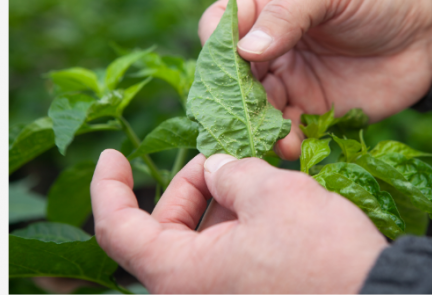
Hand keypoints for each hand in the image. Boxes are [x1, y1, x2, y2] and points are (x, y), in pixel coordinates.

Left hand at [91, 149, 386, 293]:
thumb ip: (231, 173)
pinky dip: (236, 228)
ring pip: (197, 245)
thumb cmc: (322, 258)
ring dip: (217, 204)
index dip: (109, 188)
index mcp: (177, 275)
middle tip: (221, 157)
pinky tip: (268, 203)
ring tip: (253, 175)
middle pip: (161, 231)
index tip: (113, 154)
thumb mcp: (271, 195)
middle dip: (187, 186)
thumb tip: (219, 170)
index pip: (116, 229)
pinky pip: (225, 261)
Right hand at [198, 0, 431, 158]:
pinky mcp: (310, 109)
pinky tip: (289, 145)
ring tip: (270, 135)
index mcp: (264, 4)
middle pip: (229, 73)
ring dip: (255, 123)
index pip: (219, 24)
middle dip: (232, 95)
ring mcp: (287, 78)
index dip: (217, 45)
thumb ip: (287, 13)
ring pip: (253, 105)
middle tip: (241, 113)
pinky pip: (285, 129)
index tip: (233, 63)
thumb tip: (246, 49)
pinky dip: (282, 140)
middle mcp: (267, 44)